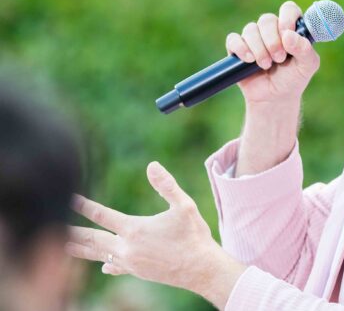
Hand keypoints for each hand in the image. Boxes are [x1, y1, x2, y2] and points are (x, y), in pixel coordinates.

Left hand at [66, 162, 244, 307]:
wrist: (201, 270)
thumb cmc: (195, 235)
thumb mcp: (184, 206)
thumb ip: (167, 185)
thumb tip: (152, 165)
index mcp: (135, 230)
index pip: (103, 216)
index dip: (84, 206)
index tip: (70, 197)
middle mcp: (127, 248)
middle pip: (91, 239)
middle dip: (70, 232)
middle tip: (49, 225)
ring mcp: (130, 262)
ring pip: (98, 255)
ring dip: (80, 249)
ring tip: (63, 245)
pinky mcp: (138, 271)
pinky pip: (115, 267)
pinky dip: (106, 263)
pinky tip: (103, 266)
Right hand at [225, 0, 320, 104]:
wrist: (275, 98)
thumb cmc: (293, 79)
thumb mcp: (307, 66)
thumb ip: (304, 49)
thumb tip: (288, 34)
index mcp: (290, 29)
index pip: (288, 9)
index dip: (287, 17)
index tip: (287, 33)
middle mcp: (272, 30)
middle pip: (267, 19)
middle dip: (273, 40)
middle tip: (279, 58)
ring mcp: (254, 38)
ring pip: (250, 29)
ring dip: (259, 48)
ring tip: (266, 65)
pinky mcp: (238, 49)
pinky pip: (233, 39)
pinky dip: (241, 48)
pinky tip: (249, 60)